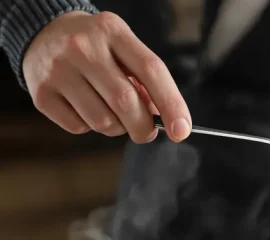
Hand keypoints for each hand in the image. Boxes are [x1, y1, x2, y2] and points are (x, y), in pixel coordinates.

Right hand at [22, 12, 190, 142]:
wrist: (43, 33)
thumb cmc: (96, 46)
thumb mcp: (123, 47)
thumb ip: (145, 78)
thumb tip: (162, 117)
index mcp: (113, 31)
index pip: (151, 70)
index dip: (172, 104)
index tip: (182, 130)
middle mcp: (83, 47)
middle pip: (126, 102)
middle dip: (144, 127)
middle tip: (146, 131)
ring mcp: (59, 70)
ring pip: (103, 122)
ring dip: (117, 128)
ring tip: (112, 112)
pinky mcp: (42, 94)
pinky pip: (79, 128)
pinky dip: (90, 127)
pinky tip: (86, 108)